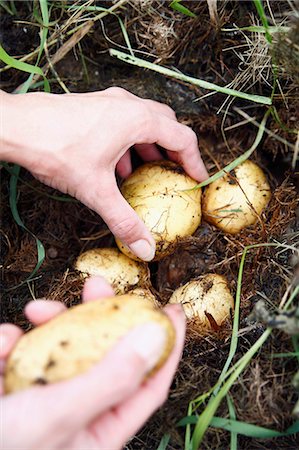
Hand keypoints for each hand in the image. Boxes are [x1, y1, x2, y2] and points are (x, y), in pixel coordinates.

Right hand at [0, 276, 185, 449]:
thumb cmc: (4, 448)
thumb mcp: (58, 415)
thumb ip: (110, 378)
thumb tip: (154, 337)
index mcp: (100, 429)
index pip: (148, 384)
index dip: (165, 347)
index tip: (172, 310)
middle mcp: (78, 409)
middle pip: (104, 353)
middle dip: (102, 316)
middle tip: (98, 286)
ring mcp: (46, 392)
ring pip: (64, 344)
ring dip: (50, 321)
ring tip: (35, 311)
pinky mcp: (16, 379)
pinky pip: (24, 348)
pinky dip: (12, 340)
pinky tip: (1, 345)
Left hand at [1, 88, 207, 260]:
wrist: (17, 126)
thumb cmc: (57, 149)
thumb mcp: (96, 190)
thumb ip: (124, 221)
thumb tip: (145, 248)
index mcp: (138, 120)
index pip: (182, 138)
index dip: (194, 160)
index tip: (197, 178)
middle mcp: (127, 105)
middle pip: (166, 124)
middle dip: (174, 150)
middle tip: (175, 172)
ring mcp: (109, 102)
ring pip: (143, 121)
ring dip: (150, 145)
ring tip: (147, 170)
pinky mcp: (93, 106)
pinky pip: (122, 121)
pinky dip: (129, 141)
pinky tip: (116, 165)